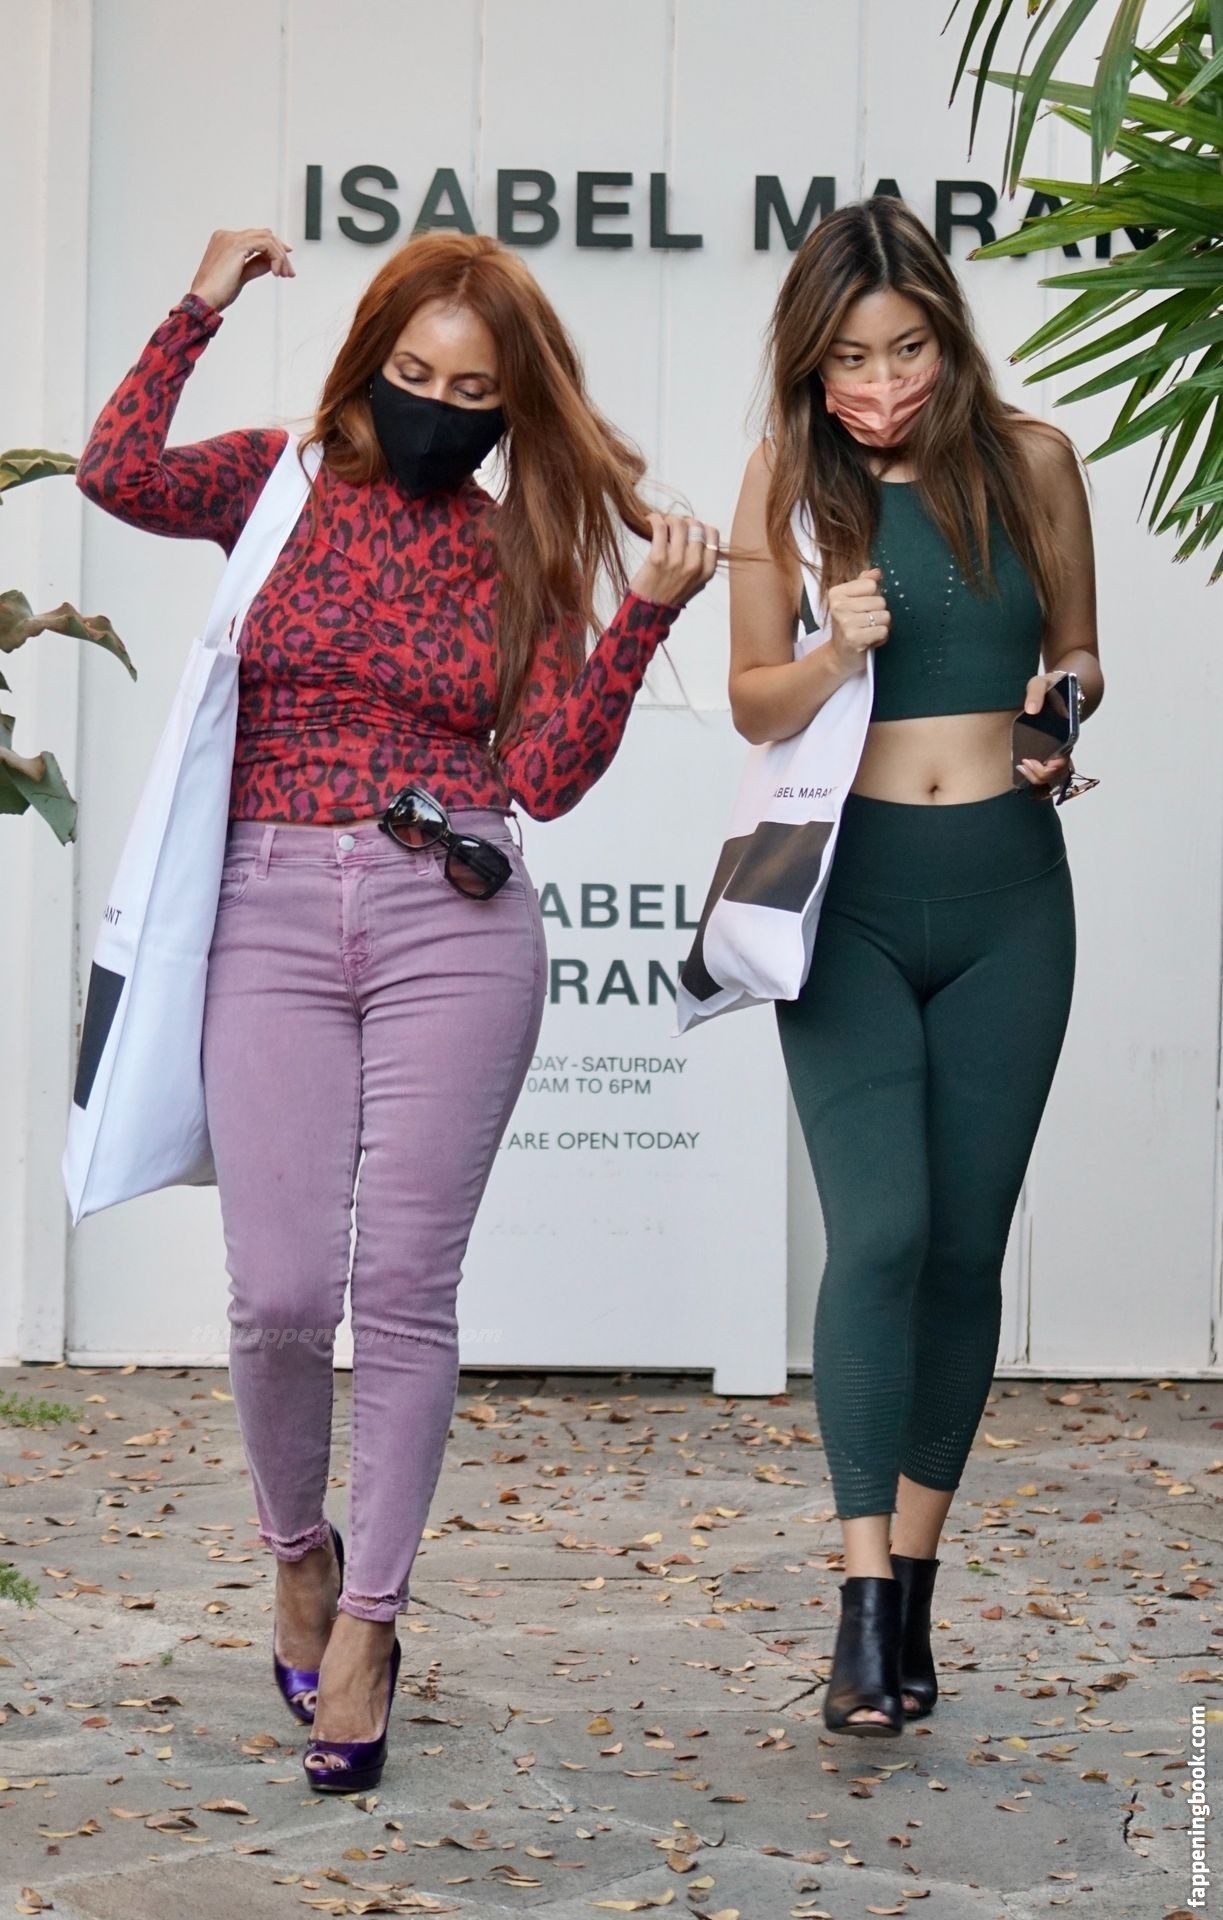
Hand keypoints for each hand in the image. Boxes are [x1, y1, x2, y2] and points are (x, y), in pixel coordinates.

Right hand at [189, 227, 295, 313]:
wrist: (205, 299)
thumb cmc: (217, 292)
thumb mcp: (242, 275)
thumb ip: (255, 265)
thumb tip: (272, 261)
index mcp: (224, 240)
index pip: (255, 237)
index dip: (274, 248)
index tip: (285, 261)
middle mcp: (227, 235)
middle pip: (263, 235)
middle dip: (280, 253)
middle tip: (288, 271)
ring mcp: (231, 238)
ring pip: (267, 239)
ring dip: (280, 257)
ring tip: (283, 274)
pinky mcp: (238, 245)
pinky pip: (266, 245)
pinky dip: (276, 258)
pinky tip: (276, 272)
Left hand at [629, 512, 719, 609]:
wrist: (649, 612)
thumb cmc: (670, 597)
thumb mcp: (696, 584)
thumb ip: (702, 562)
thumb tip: (697, 535)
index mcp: (707, 570)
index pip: (712, 534)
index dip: (700, 527)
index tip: (690, 529)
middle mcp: (694, 564)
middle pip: (695, 525)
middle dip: (683, 521)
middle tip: (673, 525)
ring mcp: (676, 561)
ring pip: (678, 523)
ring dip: (668, 518)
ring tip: (661, 523)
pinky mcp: (658, 557)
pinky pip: (660, 526)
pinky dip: (655, 519)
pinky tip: (650, 520)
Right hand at [827, 567, 889, 676]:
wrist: (839, 656)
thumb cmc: (849, 627)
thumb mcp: (852, 602)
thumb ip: (864, 584)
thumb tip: (876, 572)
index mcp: (836, 593)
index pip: (871, 585)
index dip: (873, 597)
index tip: (862, 609)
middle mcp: (838, 606)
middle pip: (880, 601)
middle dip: (878, 614)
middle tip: (865, 624)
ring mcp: (845, 622)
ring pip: (884, 616)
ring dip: (880, 626)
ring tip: (867, 632)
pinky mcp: (854, 638)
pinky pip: (883, 631)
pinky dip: (881, 638)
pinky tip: (869, 641)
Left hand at [1016, 670, 1070, 793]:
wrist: (1063, 686)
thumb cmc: (1052, 686)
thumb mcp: (1041, 683)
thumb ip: (1036, 693)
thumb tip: (1030, 710)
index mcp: (1067, 733)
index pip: (1061, 763)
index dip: (1045, 769)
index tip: (1028, 760)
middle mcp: (1065, 745)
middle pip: (1055, 775)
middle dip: (1038, 775)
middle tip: (1022, 764)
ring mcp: (1058, 748)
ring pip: (1052, 776)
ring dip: (1036, 777)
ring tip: (1021, 767)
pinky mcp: (1050, 748)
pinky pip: (1047, 770)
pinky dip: (1036, 774)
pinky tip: (1022, 768)